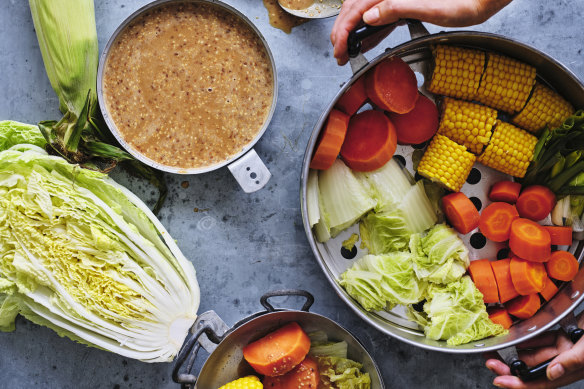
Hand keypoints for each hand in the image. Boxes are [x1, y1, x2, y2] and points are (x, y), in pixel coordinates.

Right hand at [330, 0, 512, 64]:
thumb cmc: (465, 0)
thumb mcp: (432, 8)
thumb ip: (398, 8)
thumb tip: (369, 17)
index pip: (356, 8)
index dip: (344, 30)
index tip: (339, 49)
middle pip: (355, 7)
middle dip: (342, 31)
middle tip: (338, 53)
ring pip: (363, 11)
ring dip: (352, 31)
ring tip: (346, 50)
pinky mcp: (404, 1)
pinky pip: (379, 15)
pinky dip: (369, 29)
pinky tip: (365, 41)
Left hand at [485, 313, 583, 388]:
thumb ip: (572, 361)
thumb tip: (553, 373)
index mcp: (569, 370)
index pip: (540, 383)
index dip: (518, 385)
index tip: (499, 380)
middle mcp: (564, 362)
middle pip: (531, 368)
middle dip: (509, 366)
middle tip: (490, 361)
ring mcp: (563, 348)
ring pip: (534, 352)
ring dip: (516, 350)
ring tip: (496, 348)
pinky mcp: (564, 335)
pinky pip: (541, 337)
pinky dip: (529, 337)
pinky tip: (514, 335)